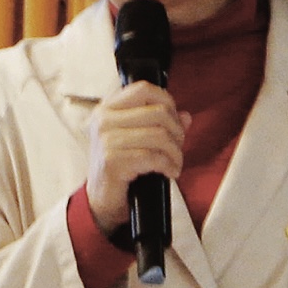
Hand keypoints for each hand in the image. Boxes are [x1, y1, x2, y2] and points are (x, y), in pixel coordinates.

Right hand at [86, 80, 190, 227]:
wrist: (101, 199)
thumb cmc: (119, 166)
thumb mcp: (137, 139)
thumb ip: (160, 124)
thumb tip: (186, 117)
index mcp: (108, 108)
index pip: (144, 89)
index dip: (167, 102)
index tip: (174, 121)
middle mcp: (104, 119)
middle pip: (158, 112)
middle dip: (176, 132)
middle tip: (178, 147)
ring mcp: (106, 139)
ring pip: (159, 135)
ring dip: (175, 152)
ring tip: (175, 163)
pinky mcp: (112, 160)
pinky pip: (153, 157)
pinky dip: (169, 166)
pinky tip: (170, 172)